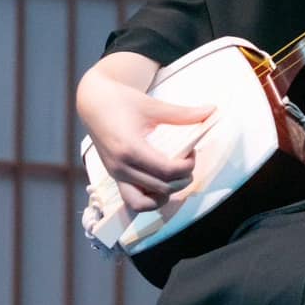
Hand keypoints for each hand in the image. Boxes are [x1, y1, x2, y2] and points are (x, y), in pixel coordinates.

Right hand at [76, 53, 213, 214]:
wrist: (92, 102)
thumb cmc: (121, 101)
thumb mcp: (153, 106)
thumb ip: (182, 114)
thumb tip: (211, 110)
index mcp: (130, 148)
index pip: (167, 171)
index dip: (187, 166)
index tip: (192, 152)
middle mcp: (121, 167)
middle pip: (162, 188)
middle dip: (182, 178)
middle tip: (187, 160)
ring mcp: (116, 175)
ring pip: (145, 203)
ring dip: (165, 195)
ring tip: (173, 177)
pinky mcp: (114, 178)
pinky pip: (133, 201)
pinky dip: (149, 199)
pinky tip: (159, 182)